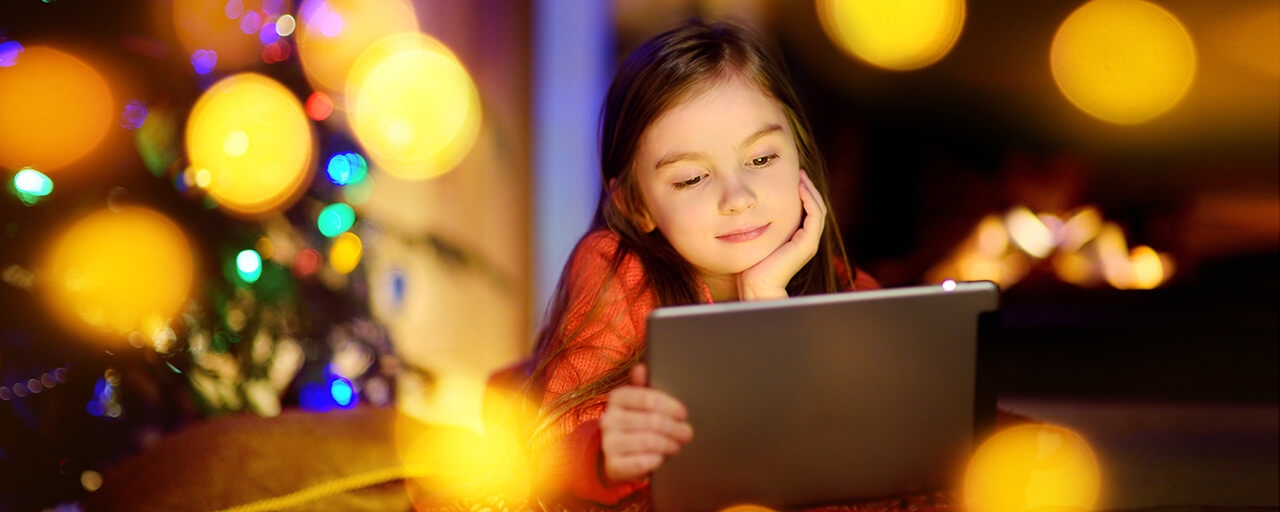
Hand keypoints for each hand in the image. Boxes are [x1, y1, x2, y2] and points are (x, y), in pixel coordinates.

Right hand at [600, 363, 693, 482]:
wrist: (617, 455)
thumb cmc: (635, 424)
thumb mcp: (639, 404)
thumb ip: (643, 387)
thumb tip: (642, 367)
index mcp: (617, 398)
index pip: (648, 398)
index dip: (670, 407)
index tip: (683, 414)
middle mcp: (609, 419)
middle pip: (653, 421)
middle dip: (675, 428)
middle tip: (686, 433)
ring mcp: (609, 443)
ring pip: (649, 441)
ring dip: (669, 444)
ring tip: (677, 445)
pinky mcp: (613, 465)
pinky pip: (641, 462)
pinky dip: (656, 460)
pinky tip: (662, 458)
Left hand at [738, 170, 826, 299]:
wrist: (757, 286)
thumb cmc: (752, 266)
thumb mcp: (758, 240)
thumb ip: (761, 227)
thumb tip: (749, 212)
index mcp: (798, 240)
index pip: (807, 212)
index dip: (803, 194)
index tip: (793, 179)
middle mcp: (807, 240)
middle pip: (815, 208)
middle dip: (808, 189)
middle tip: (799, 172)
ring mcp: (809, 242)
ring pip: (818, 209)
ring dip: (810, 191)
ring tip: (800, 176)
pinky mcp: (807, 243)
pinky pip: (814, 215)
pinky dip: (809, 200)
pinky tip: (799, 188)